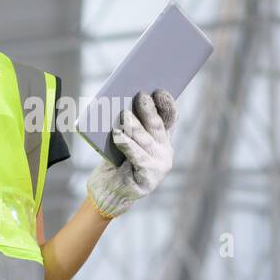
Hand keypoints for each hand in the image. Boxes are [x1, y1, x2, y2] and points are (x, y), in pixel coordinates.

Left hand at [86, 89, 177, 219]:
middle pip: (156, 127)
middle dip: (148, 110)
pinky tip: (118, 135)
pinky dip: (126, 145)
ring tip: (124, 114)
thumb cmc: (117, 160)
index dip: (166, 103)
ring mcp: (159, 167)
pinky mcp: (148, 179)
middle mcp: (165, 152)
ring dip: (135, 126)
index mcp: (163, 139)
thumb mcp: (127, 138)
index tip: (159, 89)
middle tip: (140, 95)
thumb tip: (126, 102)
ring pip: (145, 141)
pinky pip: (136, 157)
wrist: (110, 190)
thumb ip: (131, 124)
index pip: (169, 118)